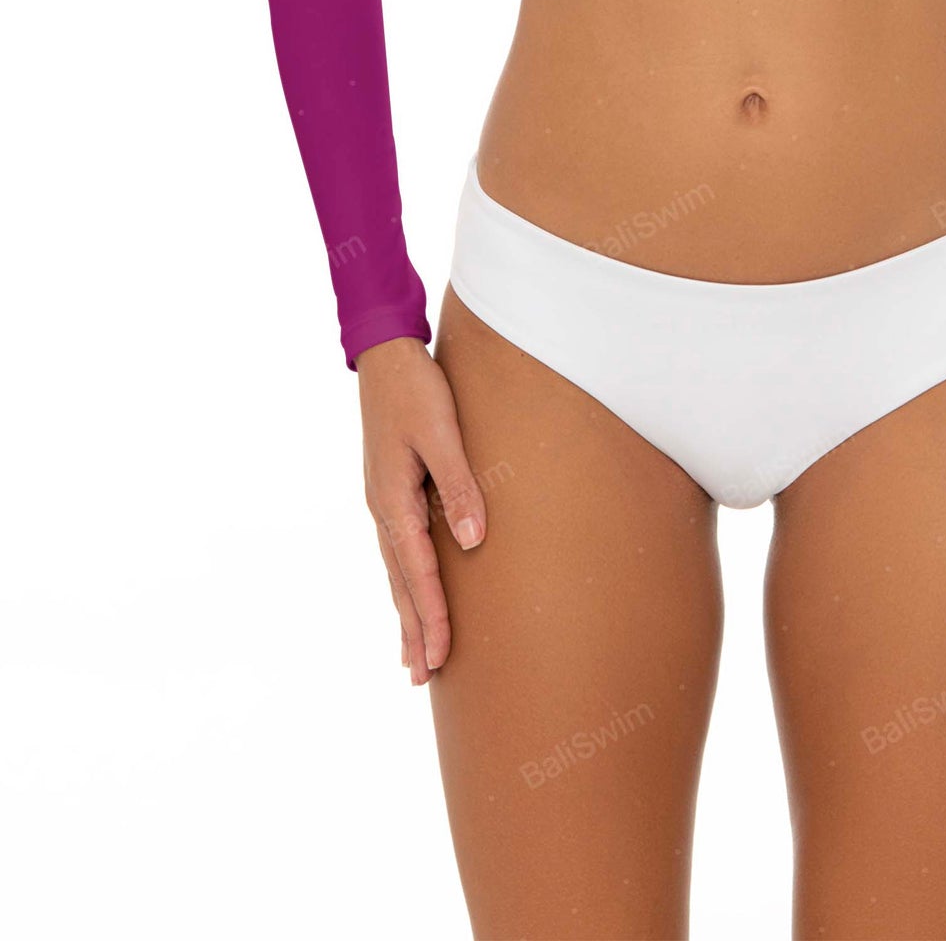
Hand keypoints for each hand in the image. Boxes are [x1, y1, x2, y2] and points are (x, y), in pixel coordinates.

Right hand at [357, 336, 486, 685]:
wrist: (385, 356)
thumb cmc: (417, 391)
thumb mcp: (442, 434)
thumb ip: (459, 486)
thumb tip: (472, 542)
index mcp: (393, 501)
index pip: (417, 573)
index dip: (432, 616)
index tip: (441, 657)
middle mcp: (383, 509)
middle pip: (400, 584)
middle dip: (413, 631)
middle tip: (421, 680)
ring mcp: (383, 501)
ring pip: (396, 571)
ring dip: (406, 613)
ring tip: (412, 657)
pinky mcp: (390, 490)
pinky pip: (398, 550)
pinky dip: (404, 582)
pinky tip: (409, 593)